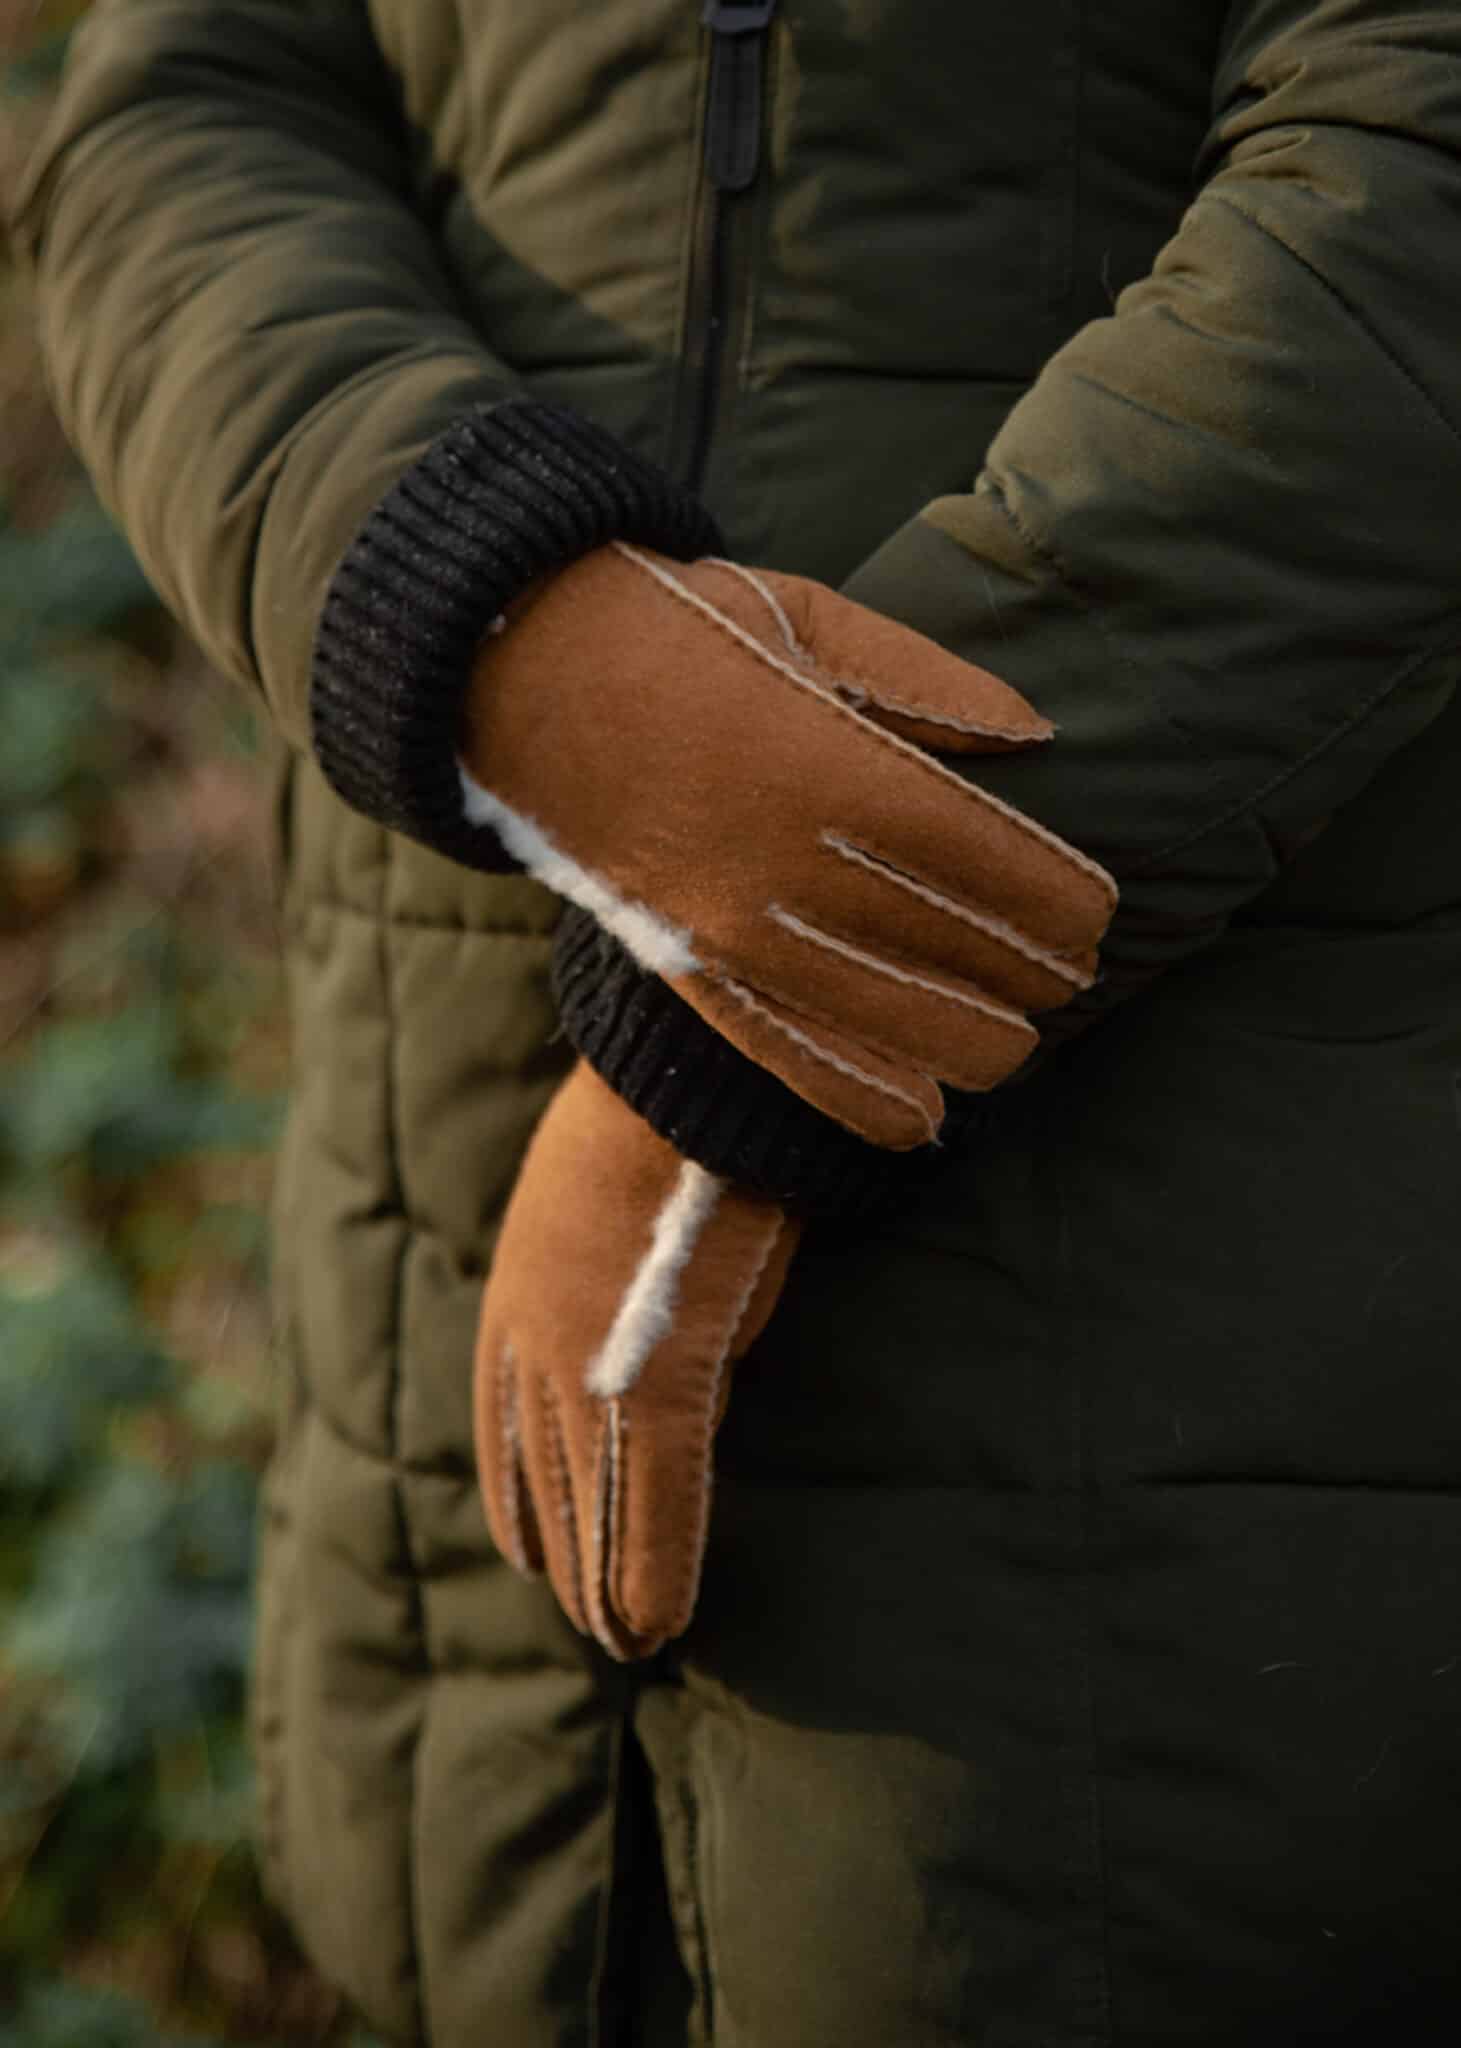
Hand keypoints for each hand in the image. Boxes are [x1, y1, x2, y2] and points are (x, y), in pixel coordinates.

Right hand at [459, 544, 1115, 1149]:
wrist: (519, 670)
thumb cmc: (680, 626)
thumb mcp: (809, 616)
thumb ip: (930, 683)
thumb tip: (1040, 735)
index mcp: (836, 765)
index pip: (991, 863)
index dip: (1061, 904)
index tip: (1098, 917)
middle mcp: (793, 863)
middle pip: (957, 953)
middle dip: (1033, 977)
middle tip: (1069, 976)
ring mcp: (736, 928)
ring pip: (891, 1021)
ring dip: (972, 1044)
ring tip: (1015, 1041)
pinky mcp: (689, 967)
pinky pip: (788, 1054)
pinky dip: (861, 1097)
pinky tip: (921, 1122)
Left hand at [473, 1059, 798, 1658]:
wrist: (682, 1066)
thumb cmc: (665, 1107)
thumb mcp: (602, 1192)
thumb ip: (604, 1268)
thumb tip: (638, 1308)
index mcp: (516, 1301)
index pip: (507, 1434)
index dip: (528, 1500)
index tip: (539, 1550)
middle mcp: (531, 1350)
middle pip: (542, 1484)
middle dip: (566, 1558)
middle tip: (592, 1622)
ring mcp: (586, 1369)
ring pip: (590, 1510)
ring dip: (609, 1586)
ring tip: (629, 1642)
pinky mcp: (653, 1380)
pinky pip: (655, 1504)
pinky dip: (658, 1570)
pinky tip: (660, 1626)